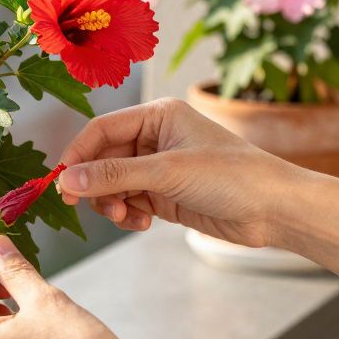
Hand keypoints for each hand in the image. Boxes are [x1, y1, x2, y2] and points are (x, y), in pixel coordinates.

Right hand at [58, 97, 300, 247]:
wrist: (276, 210)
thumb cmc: (232, 177)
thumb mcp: (166, 173)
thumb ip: (113, 176)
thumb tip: (66, 179)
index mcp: (158, 115)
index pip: (101, 130)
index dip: (78, 155)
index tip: (62, 182)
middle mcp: (156, 137)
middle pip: (103, 158)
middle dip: (95, 184)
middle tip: (85, 205)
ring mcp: (160, 167)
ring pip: (113, 184)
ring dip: (112, 203)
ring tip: (127, 217)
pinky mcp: (166, 194)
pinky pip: (130, 202)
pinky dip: (129, 214)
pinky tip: (142, 223)